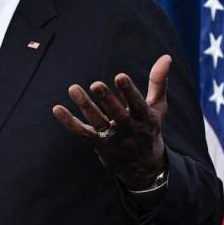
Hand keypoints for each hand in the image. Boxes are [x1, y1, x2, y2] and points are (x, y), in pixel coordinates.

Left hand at [52, 54, 169, 189]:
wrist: (142, 168)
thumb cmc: (148, 129)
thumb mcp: (157, 108)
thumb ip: (158, 82)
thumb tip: (166, 57)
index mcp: (145, 118)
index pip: (137, 104)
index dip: (129, 91)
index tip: (120, 76)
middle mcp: (128, 129)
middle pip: (116, 114)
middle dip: (107, 99)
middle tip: (96, 84)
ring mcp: (112, 138)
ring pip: (97, 122)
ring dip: (85, 106)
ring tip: (73, 88)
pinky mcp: (97, 144)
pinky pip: (81, 132)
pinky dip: (69, 122)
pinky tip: (57, 109)